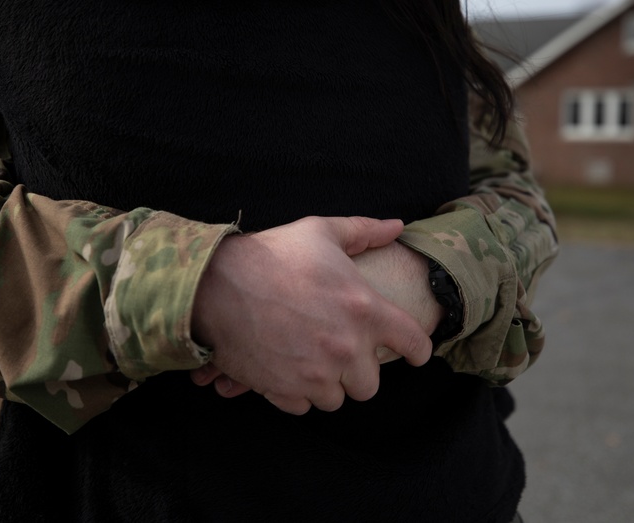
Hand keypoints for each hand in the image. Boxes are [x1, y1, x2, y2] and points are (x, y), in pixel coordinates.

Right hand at [190, 216, 431, 413]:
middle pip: (371, 385)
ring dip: (327, 384)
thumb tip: (396, 226)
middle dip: (358, 371)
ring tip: (310, 359)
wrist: (216, 284)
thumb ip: (363, 230)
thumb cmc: (272, 255)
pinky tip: (286, 368)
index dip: (417, 349)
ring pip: (337, 399)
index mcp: (364, 310)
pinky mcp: (284, 390)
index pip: (414, 344)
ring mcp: (315, 374)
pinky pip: (303, 407)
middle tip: (340, 351)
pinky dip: (297, 393)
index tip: (412, 352)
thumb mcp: (320, 232)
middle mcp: (346, 348)